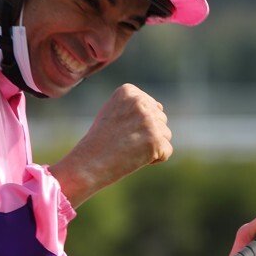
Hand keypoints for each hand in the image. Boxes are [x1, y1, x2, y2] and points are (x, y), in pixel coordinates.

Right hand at [48, 84, 171, 206]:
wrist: (88, 164)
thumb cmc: (99, 142)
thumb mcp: (113, 113)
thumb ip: (134, 106)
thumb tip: (159, 107)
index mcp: (128, 92)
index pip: (153, 107)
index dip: (140, 124)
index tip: (121, 130)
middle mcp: (140, 102)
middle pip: (161, 119)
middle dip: (148, 134)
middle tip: (125, 142)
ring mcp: (149, 121)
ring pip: (165, 135)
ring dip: (152, 146)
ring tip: (129, 150)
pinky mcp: (156, 140)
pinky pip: (167, 151)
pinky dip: (155, 159)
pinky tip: (135, 159)